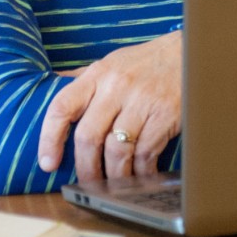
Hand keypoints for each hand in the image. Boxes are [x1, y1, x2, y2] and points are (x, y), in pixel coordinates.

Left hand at [38, 31, 181, 181]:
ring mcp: (141, 100)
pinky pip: (145, 153)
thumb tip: (52, 85)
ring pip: (116, 151)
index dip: (49, 137)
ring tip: (113, 183)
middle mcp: (116, 86)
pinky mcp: (165, 115)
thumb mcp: (110, 63)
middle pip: (89, 136)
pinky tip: (139, 174)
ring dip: (113, 175)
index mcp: (98, 74)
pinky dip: (140, 171)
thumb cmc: (145, 62)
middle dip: (85, 168)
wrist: (188, 53)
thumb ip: (83, 79)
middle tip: (87, 182)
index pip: (62, 106)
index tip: (48, 162)